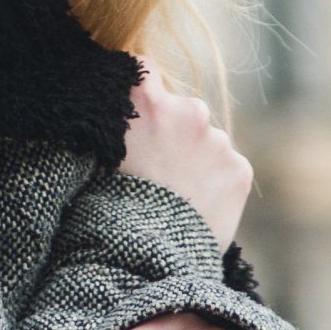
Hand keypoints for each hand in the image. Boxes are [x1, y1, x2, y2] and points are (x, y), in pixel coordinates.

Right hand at [120, 60, 252, 250]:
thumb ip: (111, 128)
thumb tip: (113, 119)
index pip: (144, 69)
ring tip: (174, 200)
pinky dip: (215, 186)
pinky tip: (194, 210)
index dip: (140, 91)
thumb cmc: (106, 213)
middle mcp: (187, 109)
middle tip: (156, 174)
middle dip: (173, 134)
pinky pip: (227, 169)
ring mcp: (218, 139)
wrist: (147, 259)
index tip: (137, 113)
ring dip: (195, 162)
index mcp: (143, 100)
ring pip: (207, 143)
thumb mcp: (92, 161)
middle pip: (182, 111)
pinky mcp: (238, 169)